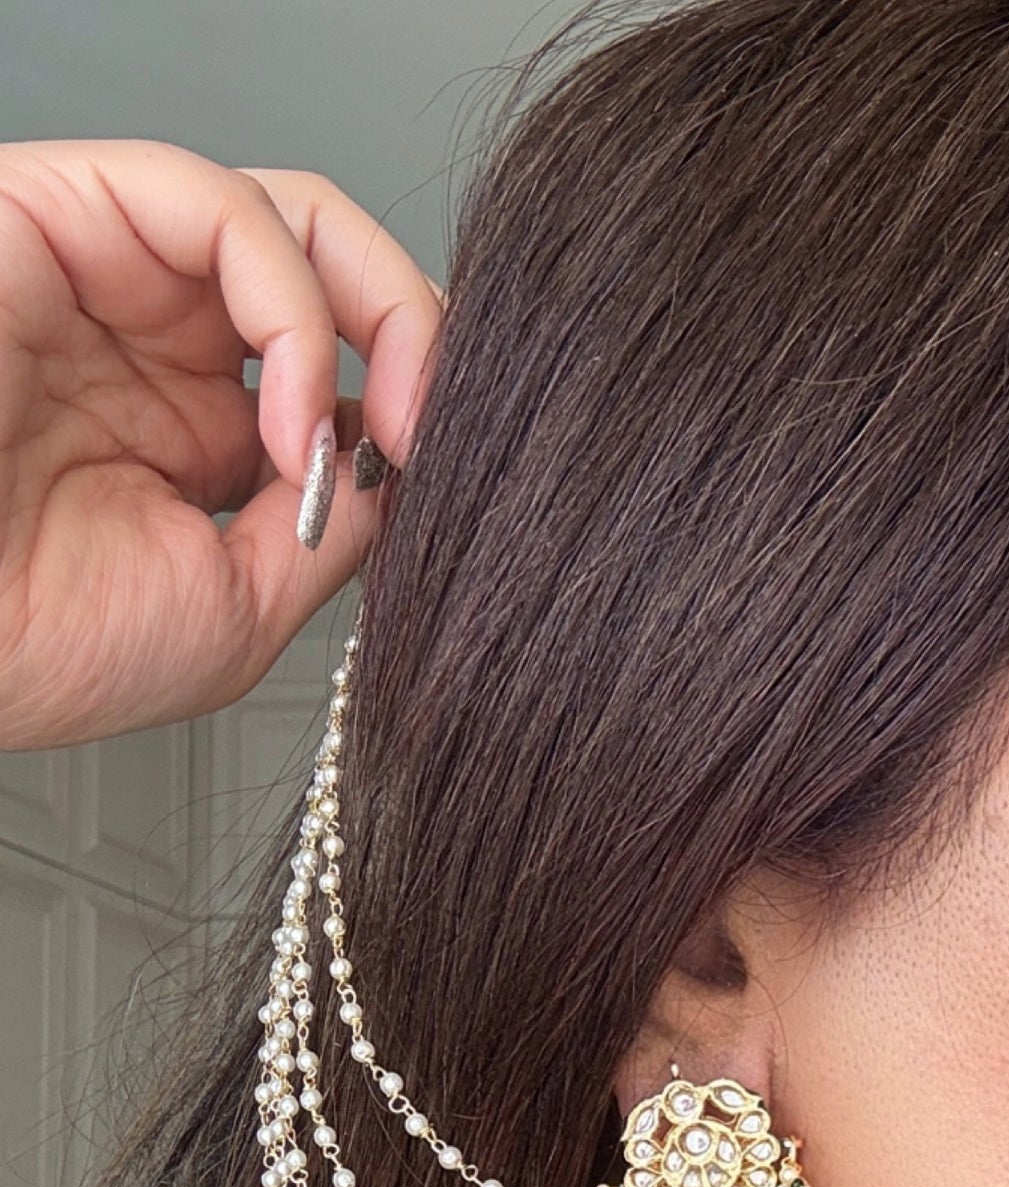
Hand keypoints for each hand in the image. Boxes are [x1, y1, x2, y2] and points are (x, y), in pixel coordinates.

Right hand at [0, 138, 444, 749]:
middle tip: (438, 429)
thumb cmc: (38, 644)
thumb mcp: (238, 606)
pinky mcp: (71, 218)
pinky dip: (294, 304)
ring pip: (295, 222)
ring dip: (378, 313)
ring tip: (385, 426)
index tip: (450, 478)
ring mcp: (120, 280)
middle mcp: (160, 344)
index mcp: (194, 432)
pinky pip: (222, 203)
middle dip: (420, 340)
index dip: (416, 401)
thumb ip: (331, 524)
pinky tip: (293, 413)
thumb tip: (403, 464)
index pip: (339, 363)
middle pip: (335, 275)